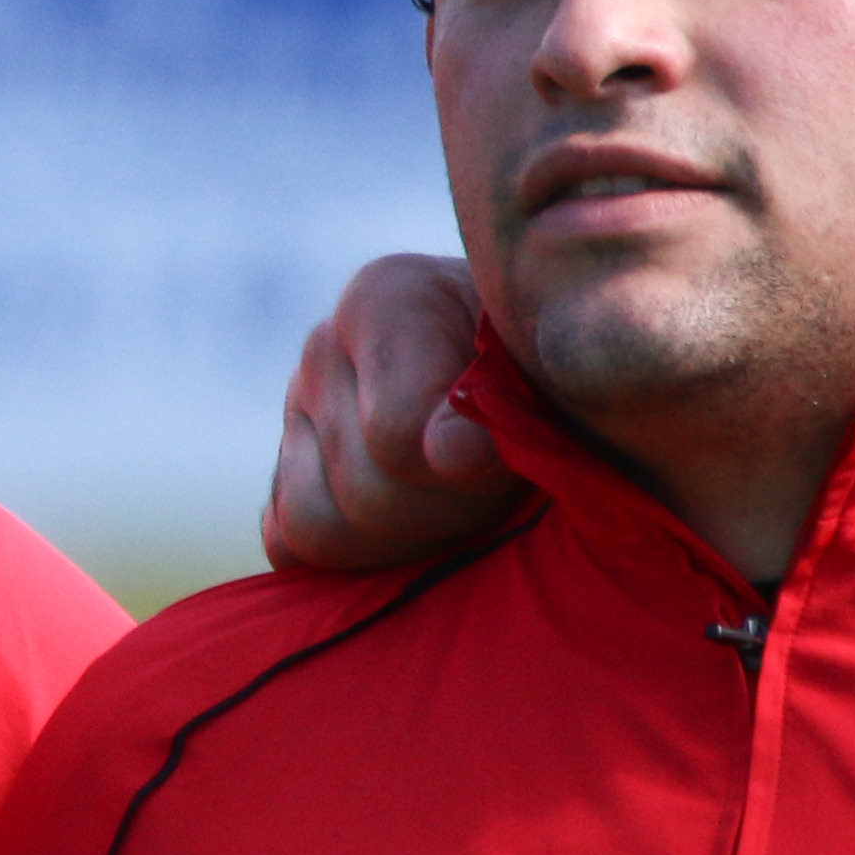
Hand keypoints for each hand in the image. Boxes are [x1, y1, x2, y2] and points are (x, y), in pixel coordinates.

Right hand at [262, 252, 529, 572]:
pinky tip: (420, 531)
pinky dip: (358, 557)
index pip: (395, 435)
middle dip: (447, 511)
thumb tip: (449, 452)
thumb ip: (509, 400)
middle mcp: (324, 346)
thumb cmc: (568, 377)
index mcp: (387, 298)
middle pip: (364, 492)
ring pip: (317, 528)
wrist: (552, 387)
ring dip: (405, 539)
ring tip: (466, 505)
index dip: (468, 471)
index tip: (517, 460)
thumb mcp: (558, 372)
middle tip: (503, 486)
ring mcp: (297, 413)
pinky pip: (291, 546)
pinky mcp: (286, 473)